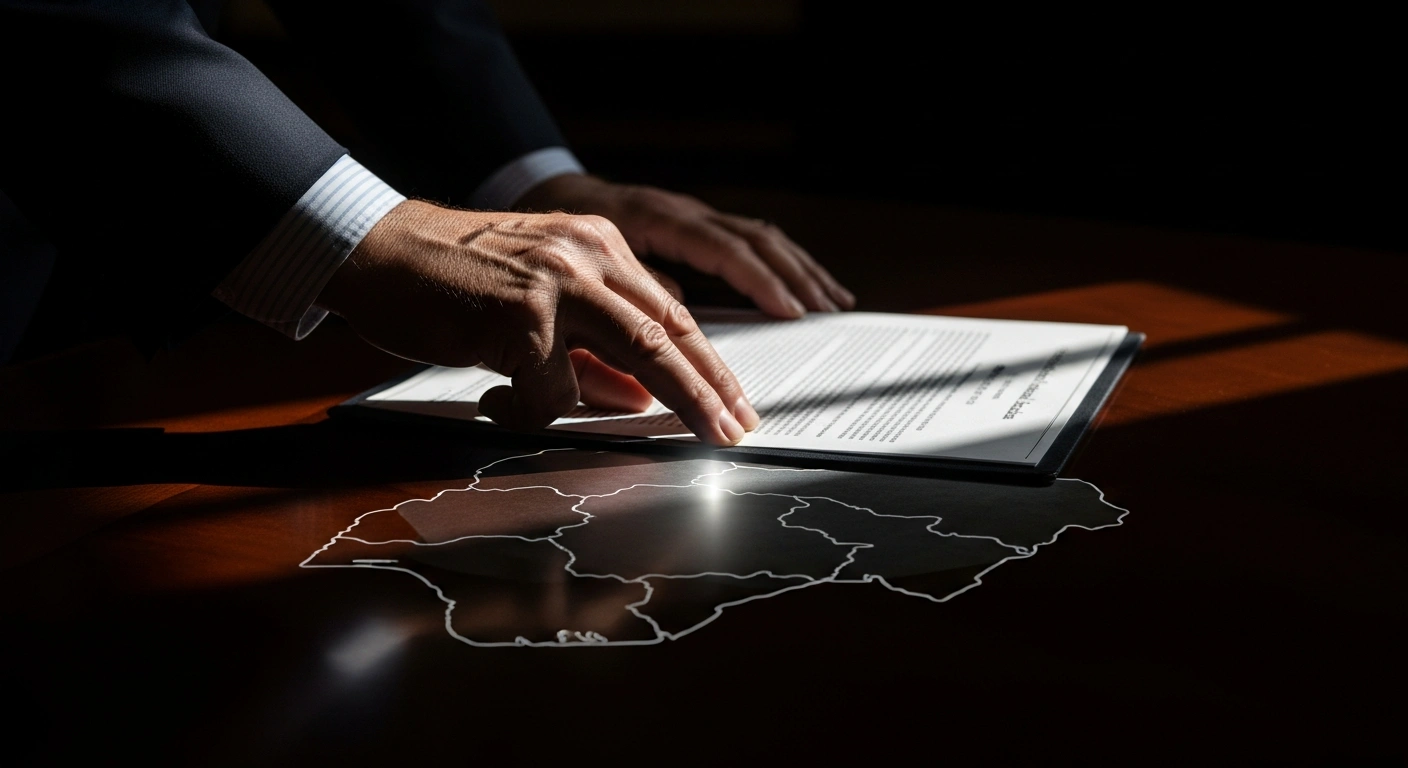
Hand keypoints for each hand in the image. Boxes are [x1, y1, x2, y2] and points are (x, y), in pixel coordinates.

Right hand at [316, 200, 758, 445]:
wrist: (377, 249)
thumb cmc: (453, 280)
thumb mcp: (536, 305)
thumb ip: (589, 347)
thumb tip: (639, 398)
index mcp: (598, 245)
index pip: (671, 311)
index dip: (707, 363)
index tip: (733, 402)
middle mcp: (587, 255)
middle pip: (669, 332)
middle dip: (712, 390)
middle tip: (740, 430)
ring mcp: (556, 283)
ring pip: (637, 355)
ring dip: (675, 405)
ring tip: (695, 439)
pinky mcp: (519, 318)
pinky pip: (552, 390)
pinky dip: (533, 412)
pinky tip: (498, 403)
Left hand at [515, 174, 854, 317]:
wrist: (538, 192)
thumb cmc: (554, 239)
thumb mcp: (576, 268)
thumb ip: (617, 297)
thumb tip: (665, 325)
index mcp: (655, 218)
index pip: (722, 249)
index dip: (759, 281)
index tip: (789, 312)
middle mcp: (680, 211)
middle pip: (753, 240)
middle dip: (793, 279)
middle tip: (824, 316)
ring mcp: (690, 215)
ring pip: (759, 236)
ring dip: (798, 269)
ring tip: (833, 302)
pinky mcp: (693, 225)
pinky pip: (749, 239)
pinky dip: (782, 263)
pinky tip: (803, 284)